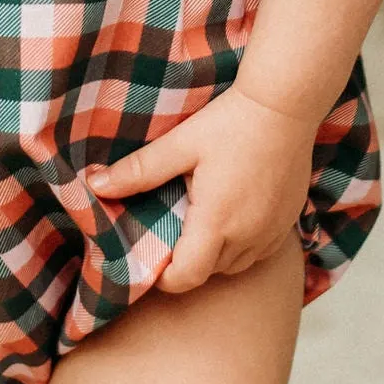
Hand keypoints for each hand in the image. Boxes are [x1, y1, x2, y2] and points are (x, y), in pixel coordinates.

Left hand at [97, 83, 314, 295]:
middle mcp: (248, 235)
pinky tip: (231, 216)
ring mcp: (271, 232)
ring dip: (214, 255)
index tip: (150, 261)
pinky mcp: (288, 223)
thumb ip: (139, 170)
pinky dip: (240, 245)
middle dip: (186, 262)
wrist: (286, 104)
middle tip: (169, 231)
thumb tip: (95, 185)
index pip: (187, 278)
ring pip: (235, 265)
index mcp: (217, 221)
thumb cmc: (232, 122)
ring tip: (198, 223)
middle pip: (209, 272)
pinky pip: (258, 252)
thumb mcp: (181, 144)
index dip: (163, 279)